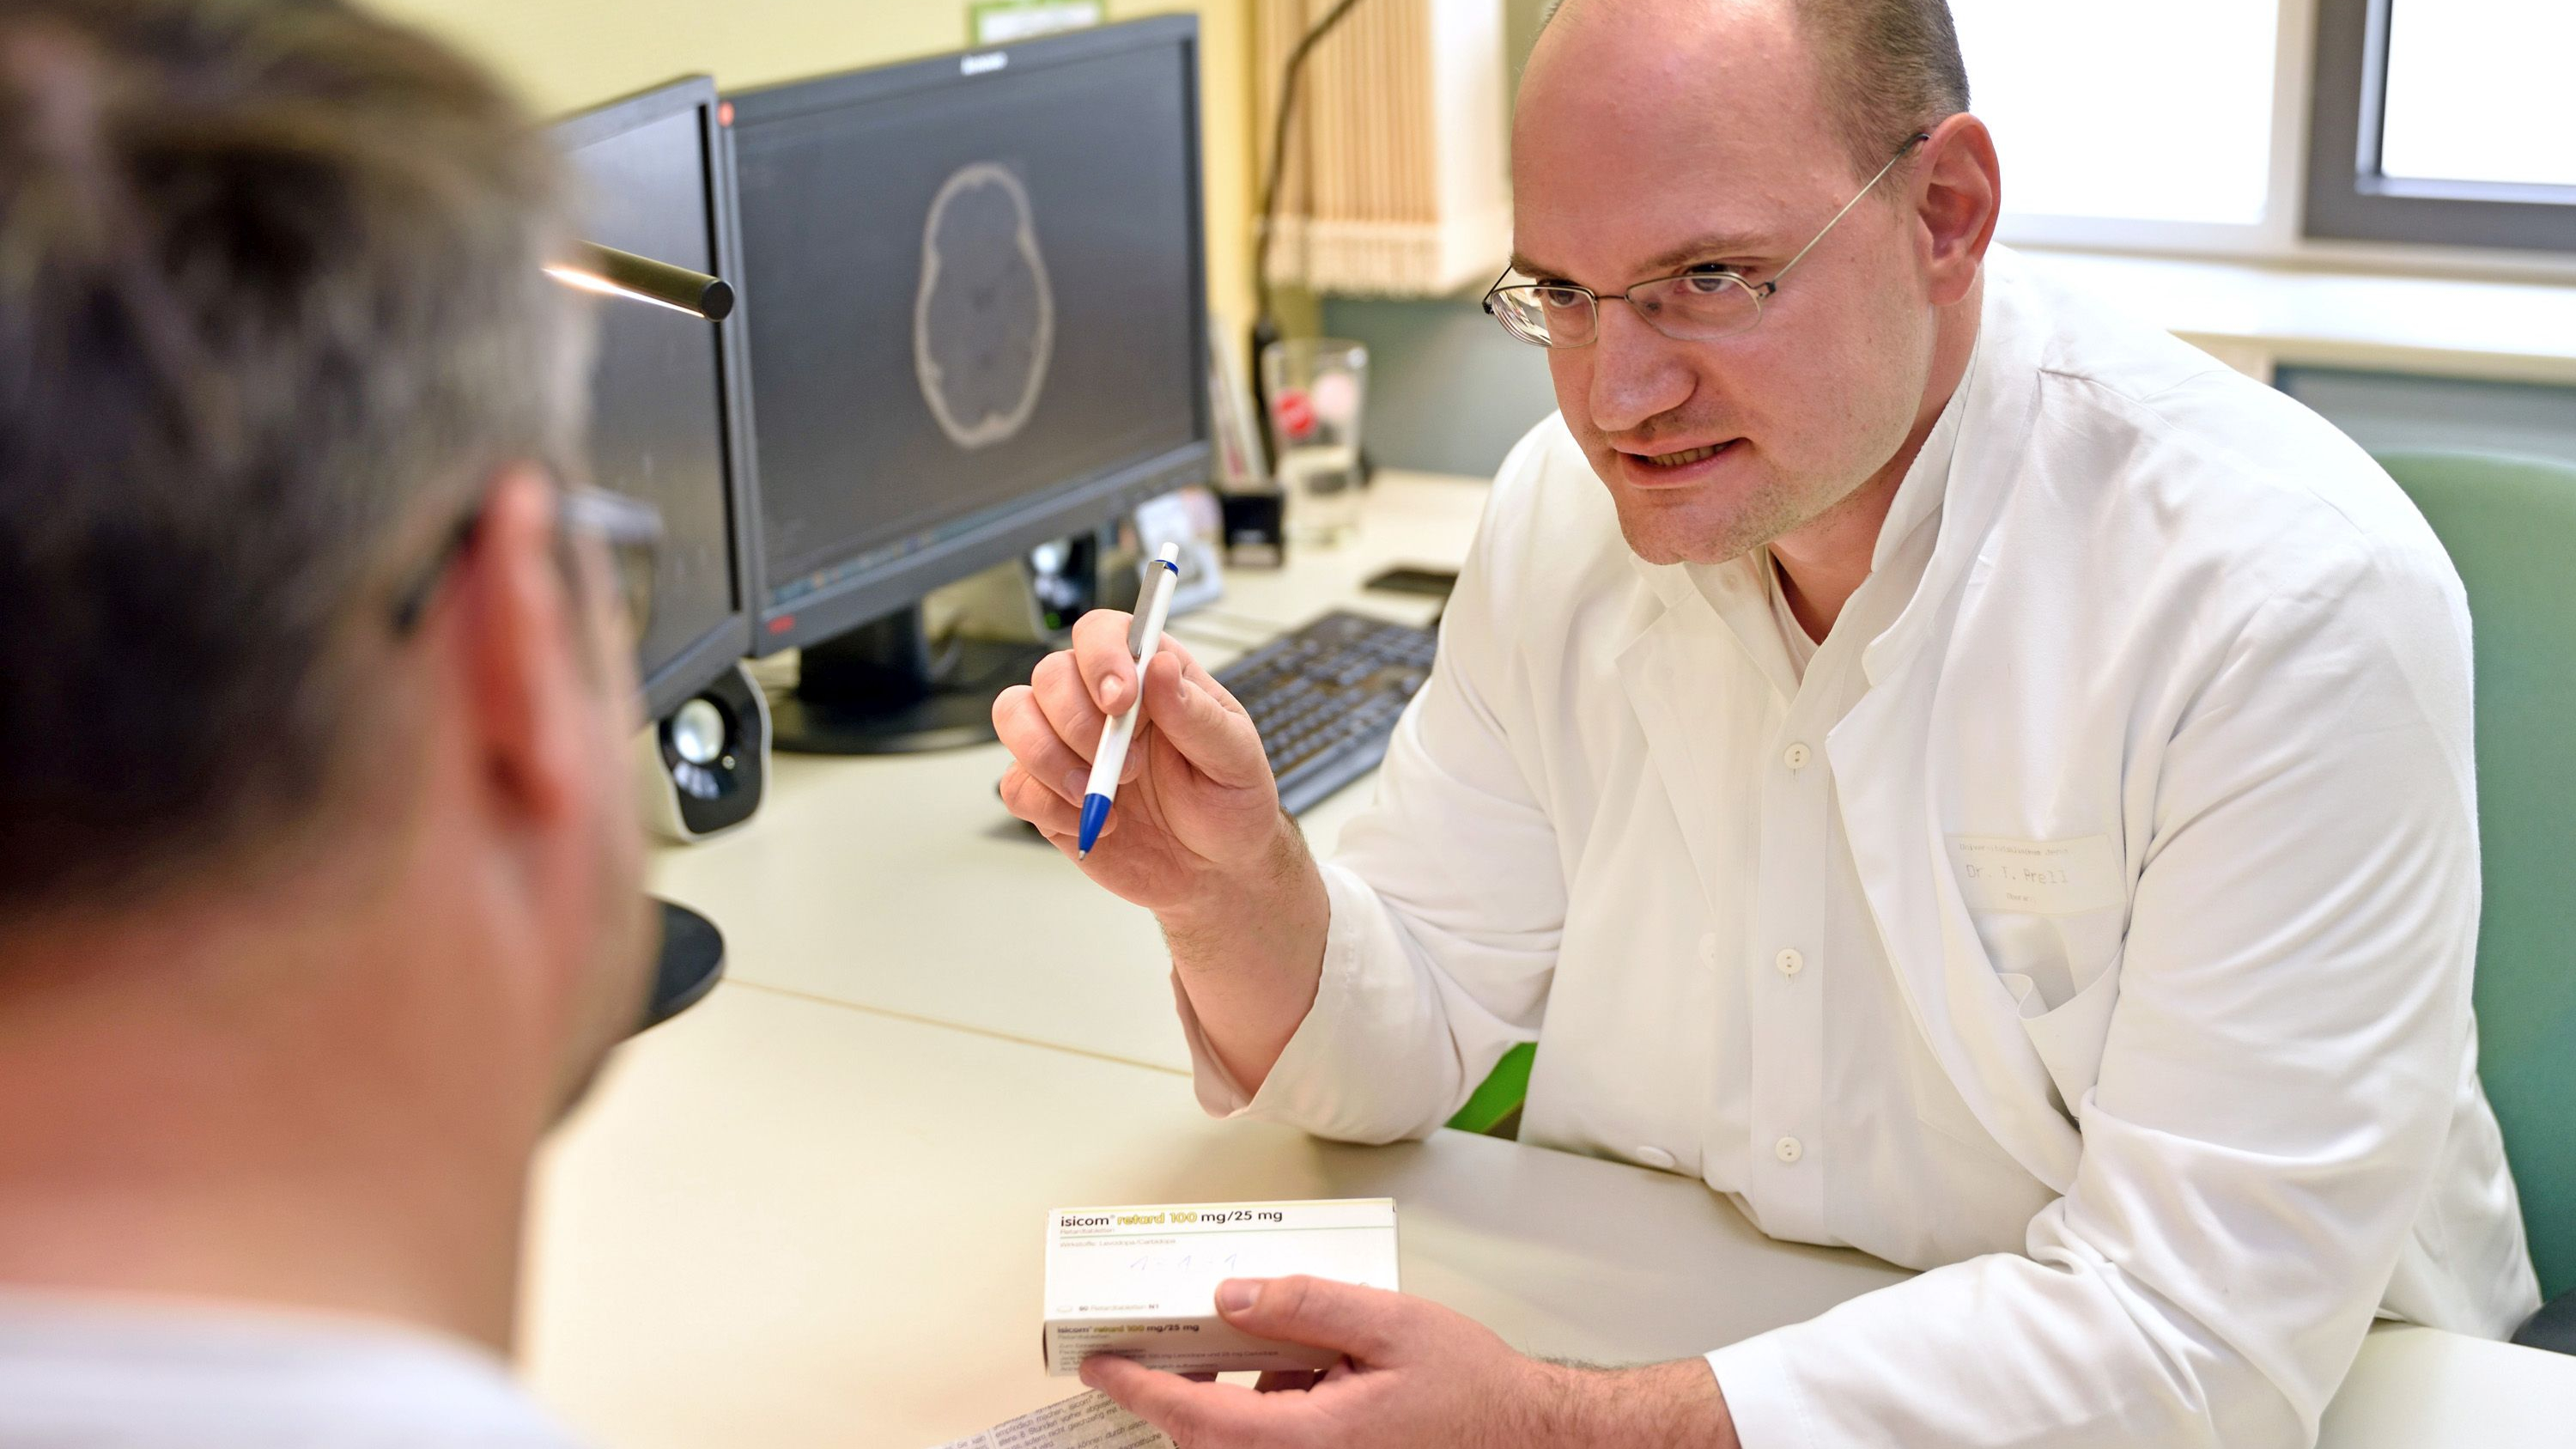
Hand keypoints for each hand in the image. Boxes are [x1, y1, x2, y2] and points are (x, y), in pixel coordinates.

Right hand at [993, 610, 1285, 912]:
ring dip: (1052, 760)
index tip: (1122, 701)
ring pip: (1014, 717)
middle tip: (1129, 767)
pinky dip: (1049, 806)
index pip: (1102, 633)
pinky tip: (1092, 822)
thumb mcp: (1236, 759)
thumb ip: (1197, 714)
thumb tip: (1160, 666)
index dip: (1101, 657)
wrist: (1214, 873)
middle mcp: (1100, 704)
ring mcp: (1068, 746)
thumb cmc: (1229, 805)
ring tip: (1100, 796)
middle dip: (1080, 723)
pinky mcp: (1048, 793)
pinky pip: (1015, 784)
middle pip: (1050, 674)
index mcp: (1149, 678)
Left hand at [1079, 1277, 1738, 1448]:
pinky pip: (1275, 1445)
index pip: (1197, 1416)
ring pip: (1240, 1442)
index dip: (1140, 1387)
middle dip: (1185, 1385)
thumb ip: (1307, 1305)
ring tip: (1273, 1348)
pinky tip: (1309, 1377)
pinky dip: (1271, 1412)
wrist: (1530, 1437)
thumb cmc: (1474, 1391)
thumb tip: (1233, 1296)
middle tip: (1171, 1335)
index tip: (1100, 1363)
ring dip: (1235, 1398)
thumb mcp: (1391, 1324)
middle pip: (1209, 1437)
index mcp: (1311, 1440)